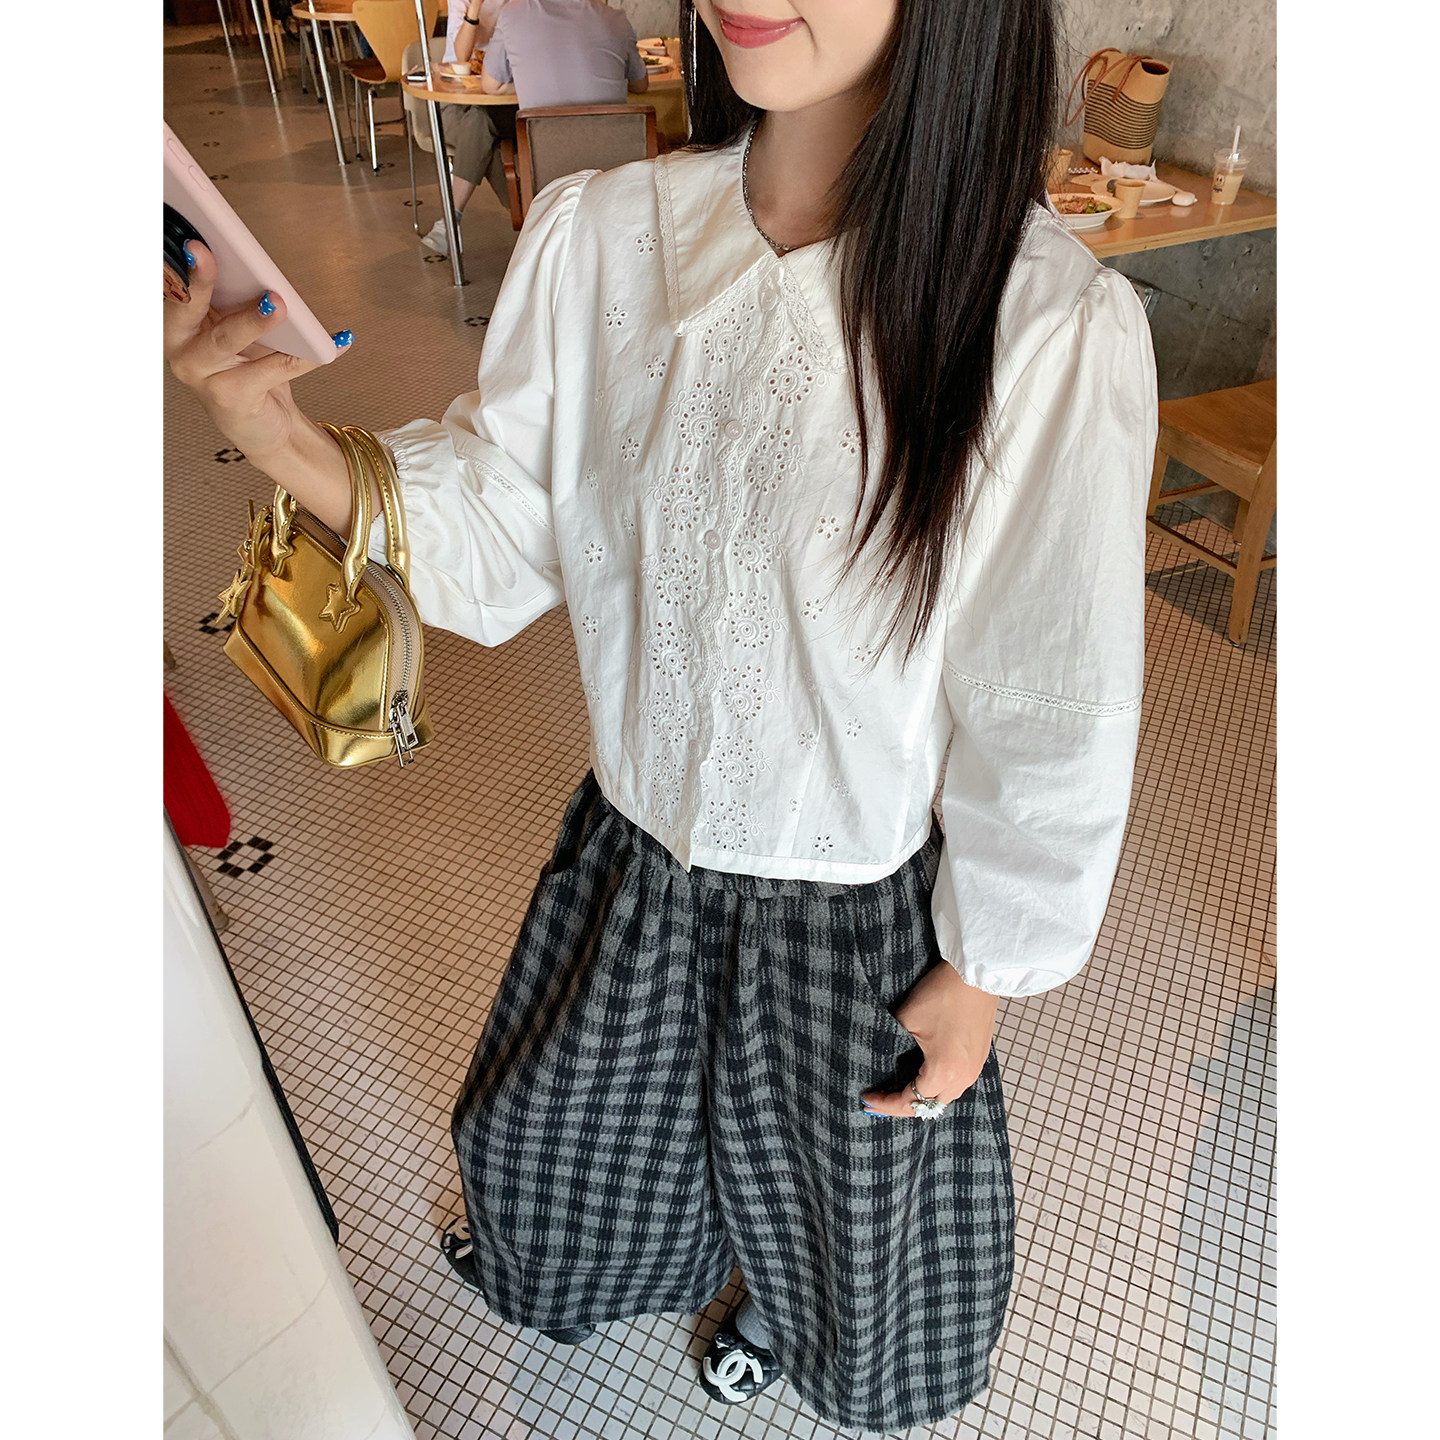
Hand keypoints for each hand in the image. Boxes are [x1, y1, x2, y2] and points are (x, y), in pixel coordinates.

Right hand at [162, 240, 344, 470]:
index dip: (175, 261)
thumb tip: (260, 269)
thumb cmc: (247, 369)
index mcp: (179, 322)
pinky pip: (274, 369)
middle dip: (198, 278)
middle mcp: (180, 348)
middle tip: (206, 251)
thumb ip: (236, 300)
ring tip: (276, 303)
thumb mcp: (239, 330)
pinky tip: (335, 343)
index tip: (183, 235)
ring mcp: (202, 376)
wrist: (263, 426)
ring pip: (227, 339)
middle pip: (187, 307)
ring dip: (253, 319)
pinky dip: (307, 356)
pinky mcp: (232, 399)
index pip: (173, 284)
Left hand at [860, 961, 997, 1118]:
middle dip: (903, 1105)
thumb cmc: (944, 993)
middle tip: (881, 1099)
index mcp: (944, 1071)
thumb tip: (882, 1054)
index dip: (886, 1103)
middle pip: (929, 1106)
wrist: (975, 974)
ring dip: (923, 1097)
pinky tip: (923, 1076)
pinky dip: (938, 1085)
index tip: (868, 1098)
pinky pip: (957, 1082)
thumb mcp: (907, 1019)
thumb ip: (892, 1042)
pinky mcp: (979, 1057)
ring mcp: (974, 1068)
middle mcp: (963, 1076)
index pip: (910, 1101)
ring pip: (945, 1096)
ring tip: (900, 1090)